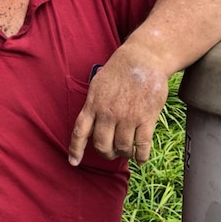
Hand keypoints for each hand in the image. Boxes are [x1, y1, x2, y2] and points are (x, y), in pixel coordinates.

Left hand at [68, 46, 168, 165]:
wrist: (143, 59)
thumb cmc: (119, 71)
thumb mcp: (97, 85)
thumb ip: (92, 105)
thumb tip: (89, 124)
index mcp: (93, 105)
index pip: (80, 132)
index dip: (76, 150)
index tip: (73, 162)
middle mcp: (108, 113)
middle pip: (102, 145)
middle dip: (106, 154)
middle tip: (111, 153)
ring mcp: (128, 117)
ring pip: (123, 148)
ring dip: (124, 154)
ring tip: (126, 151)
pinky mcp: (146, 118)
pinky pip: (143, 145)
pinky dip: (141, 156)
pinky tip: (141, 159)